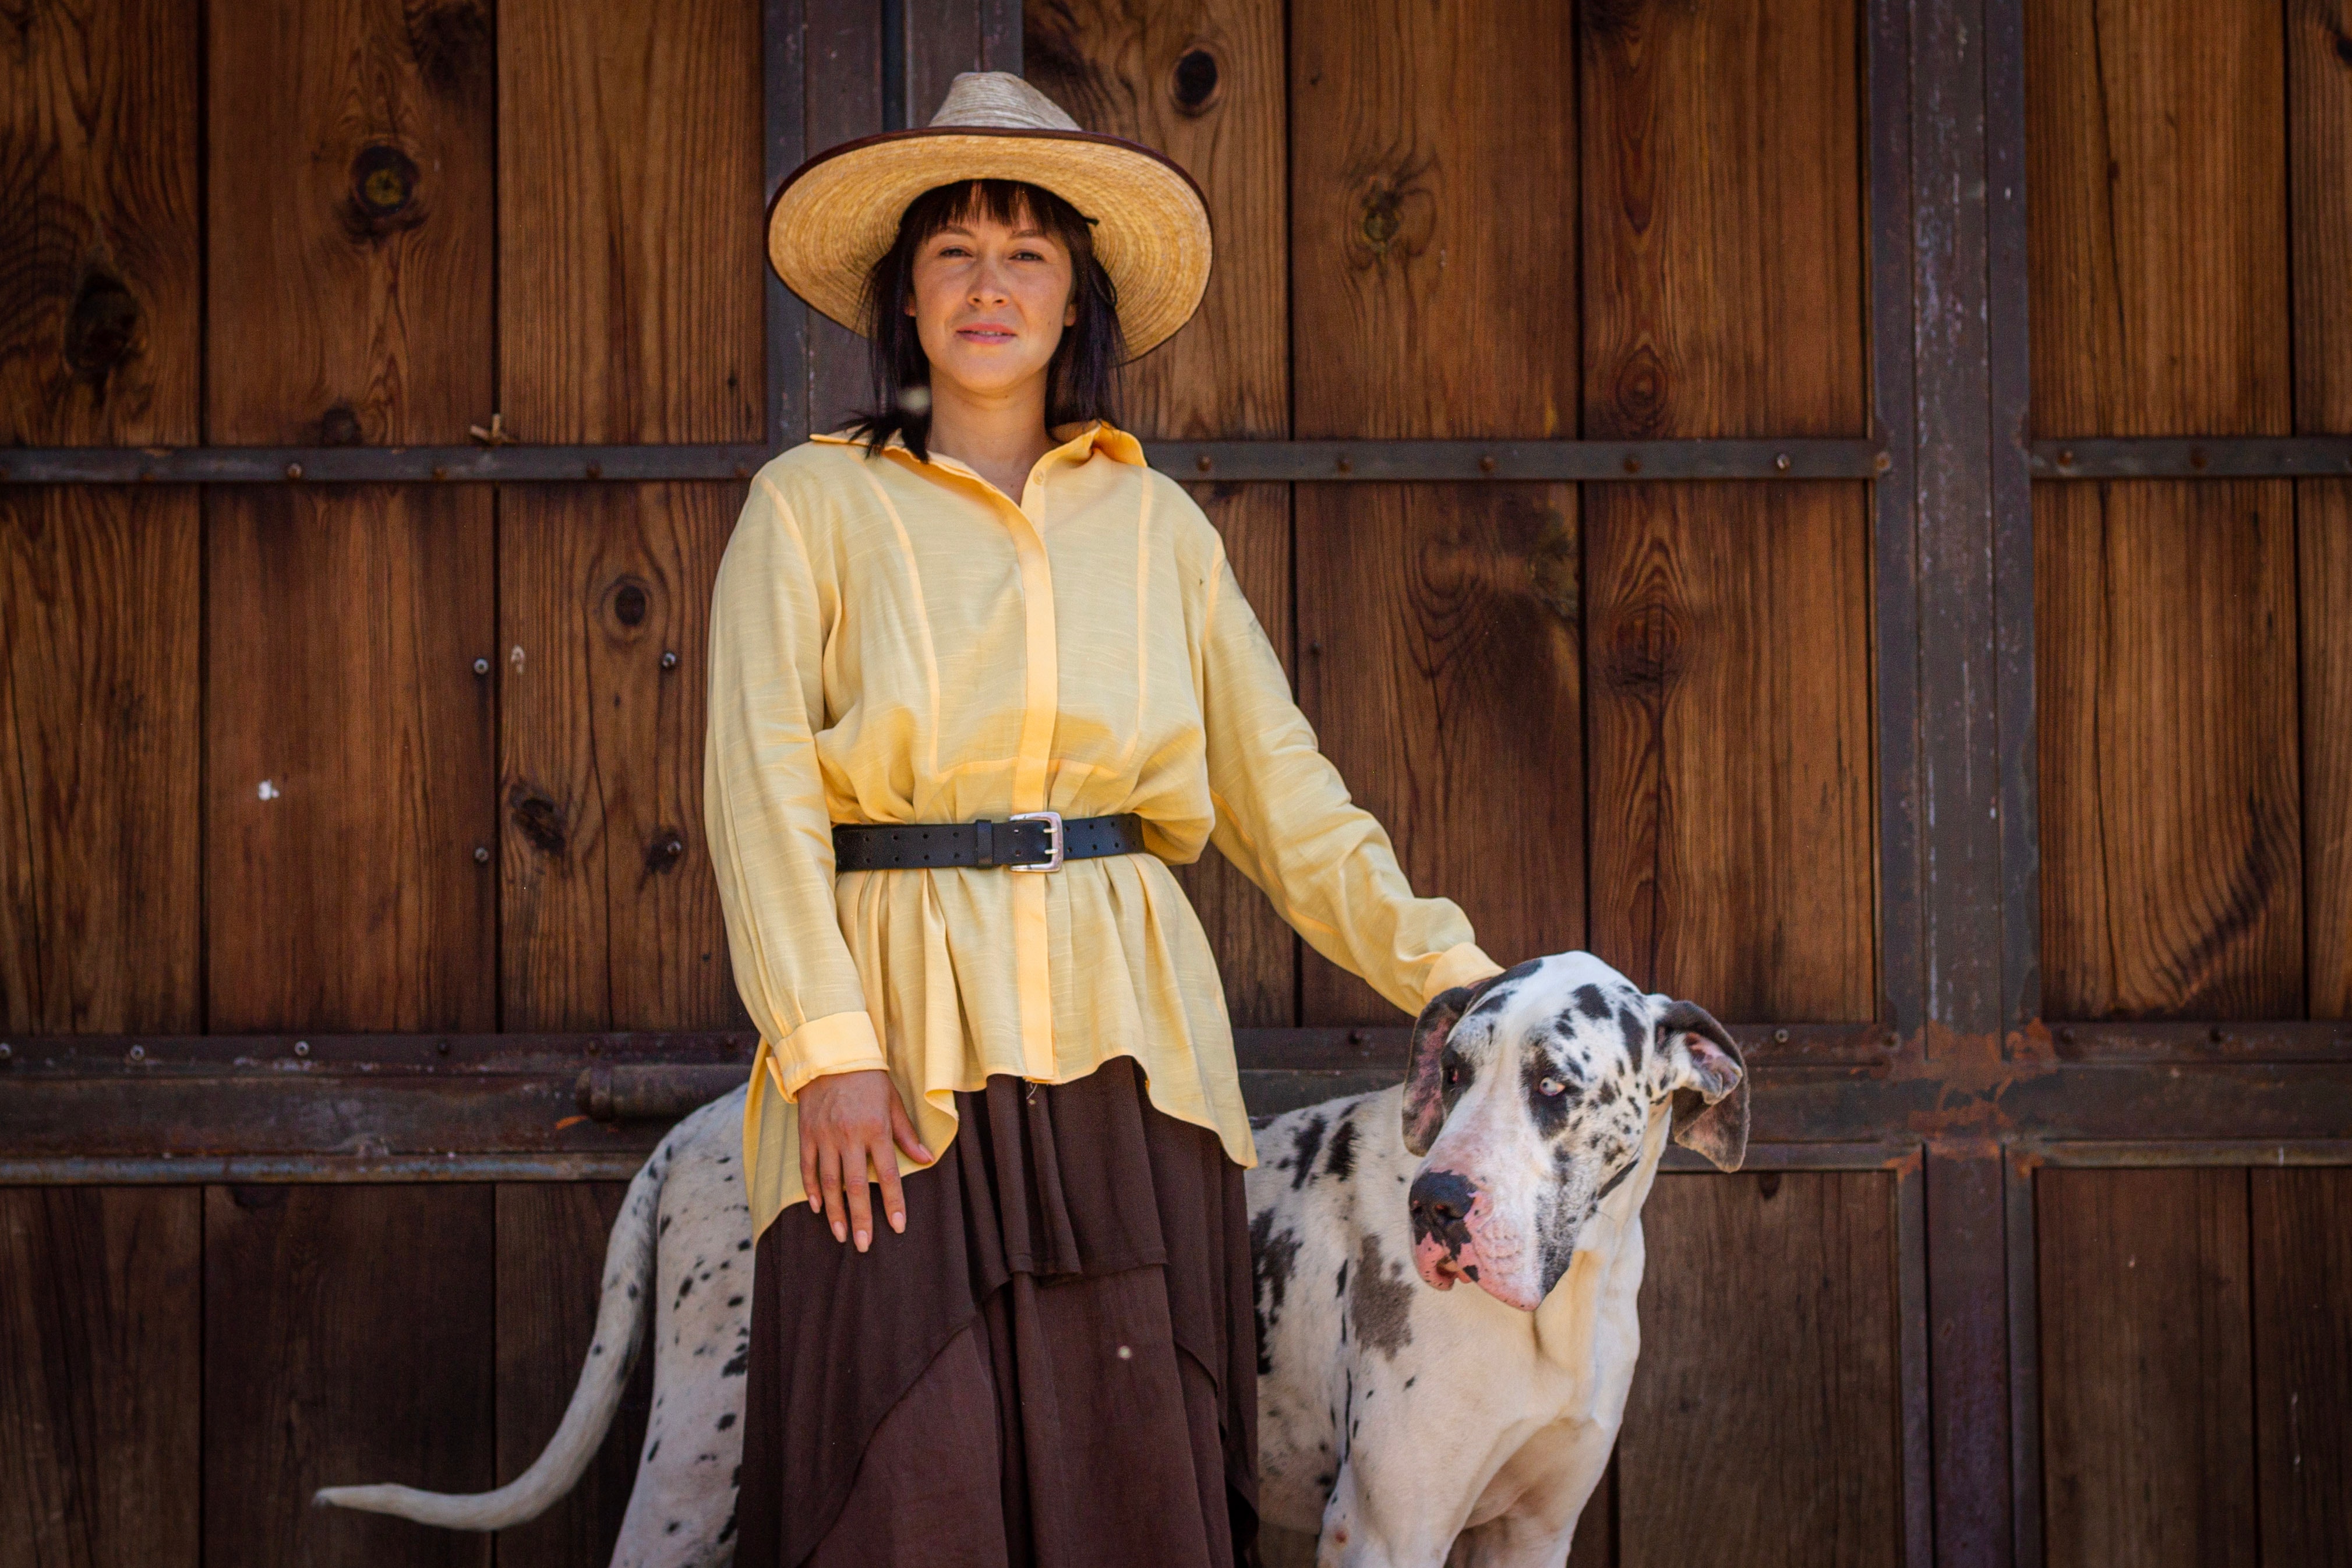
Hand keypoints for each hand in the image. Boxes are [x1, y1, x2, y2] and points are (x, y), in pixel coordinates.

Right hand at [795, 1069, 932, 1249]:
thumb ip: (907, 1134)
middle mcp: (850, 1136)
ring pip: (829, 1182)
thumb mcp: (894, 1103)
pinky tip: (818, 1207)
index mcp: (876, 1129)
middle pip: (856, 1186)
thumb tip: (927, 1160)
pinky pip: (807, 1167)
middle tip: (863, 1245)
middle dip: (860, 1218)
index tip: (897, 1226)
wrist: (832, 1055)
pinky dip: (811, 1189)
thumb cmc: (869, 1080)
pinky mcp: (807, 1133)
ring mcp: (826, 1136)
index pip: (888, 1174)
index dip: (893, 1202)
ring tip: (840, 1235)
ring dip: (835, 1211)